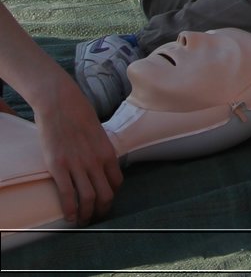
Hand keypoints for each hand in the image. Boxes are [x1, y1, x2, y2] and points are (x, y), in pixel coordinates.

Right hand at [36, 73, 122, 223]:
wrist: (61, 104)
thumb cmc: (79, 116)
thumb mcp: (99, 134)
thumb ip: (100, 151)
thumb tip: (100, 164)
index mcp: (108, 153)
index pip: (117, 182)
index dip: (112, 196)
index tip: (105, 202)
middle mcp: (96, 162)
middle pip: (106, 194)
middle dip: (102, 210)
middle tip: (95, 218)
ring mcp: (78, 165)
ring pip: (88, 198)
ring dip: (87, 214)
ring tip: (82, 221)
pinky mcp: (59, 167)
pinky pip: (67, 194)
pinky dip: (70, 209)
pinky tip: (69, 217)